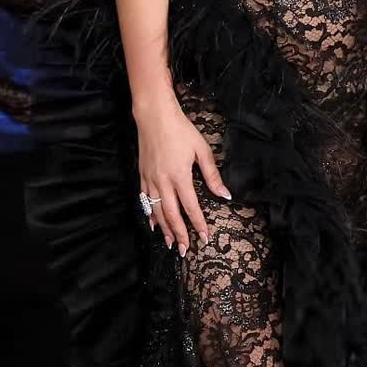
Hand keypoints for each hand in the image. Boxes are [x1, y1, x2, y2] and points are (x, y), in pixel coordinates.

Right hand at [134, 95, 230, 255]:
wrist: (154, 116)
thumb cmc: (180, 130)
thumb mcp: (201, 150)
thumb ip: (212, 175)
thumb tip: (224, 194)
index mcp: (180, 176)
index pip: (191, 207)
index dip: (198, 224)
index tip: (204, 237)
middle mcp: (163, 181)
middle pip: (171, 214)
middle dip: (179, 234)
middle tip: (184, 250)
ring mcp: (150, 179)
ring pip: (156, 210)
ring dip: (164, 229)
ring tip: (169, 243)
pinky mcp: (142, 174)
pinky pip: (144, 200)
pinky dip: (148, 214)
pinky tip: (152, 223)